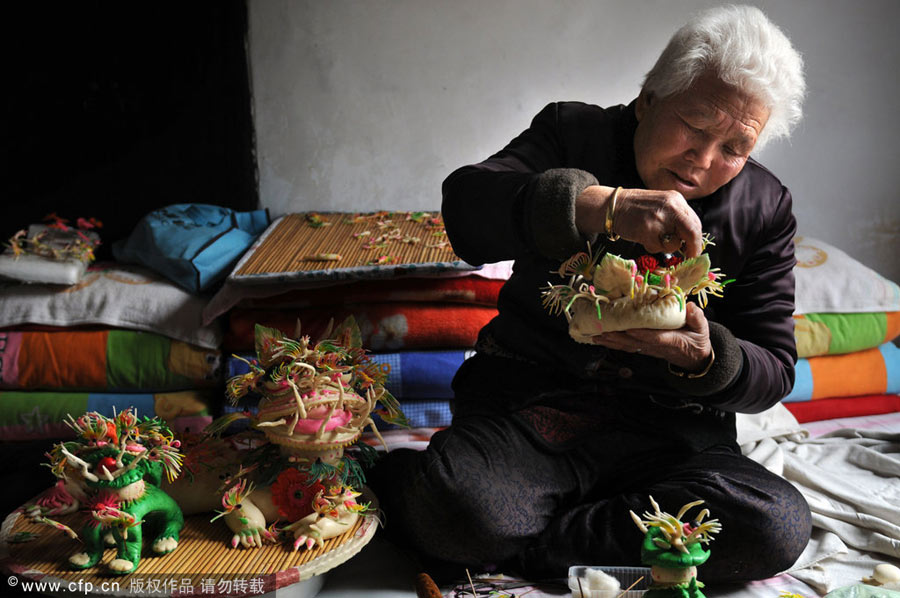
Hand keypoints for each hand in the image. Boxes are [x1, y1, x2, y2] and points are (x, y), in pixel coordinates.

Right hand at [575, 186, 702, 257]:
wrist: (612, 206)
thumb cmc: (637, 208)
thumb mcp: (662, 205)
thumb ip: (677, 218)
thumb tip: (691, 241)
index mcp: (676, 199)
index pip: (695, 223)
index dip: (697, 240)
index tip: (694, 251)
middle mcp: (670, 206)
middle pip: (692, 233)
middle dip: (692, 249)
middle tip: (689, 258)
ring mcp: (658, 218)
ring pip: (674, 244)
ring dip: (666, 247)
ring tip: (653, 238)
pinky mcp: (647, 230)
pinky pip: (657, 248)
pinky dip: (652, 247)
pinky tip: (643, 237)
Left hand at [591, 302, 711, 370]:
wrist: (694, 358)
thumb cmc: (696, 340)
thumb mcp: (701, 329)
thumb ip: (696, 318)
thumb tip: (689, 306)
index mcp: (670, 340)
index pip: (654, 337)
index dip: (641, 333)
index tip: (629, 328)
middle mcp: (655, 346)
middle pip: (633, 342)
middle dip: (617, 336)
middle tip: (601, 330)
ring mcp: (647, 349)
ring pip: (626, 345)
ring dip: (610, 341)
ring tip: (594, 335)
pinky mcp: (642, 348)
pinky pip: (625, 346)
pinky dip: (611, 343)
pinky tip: (600, 340)